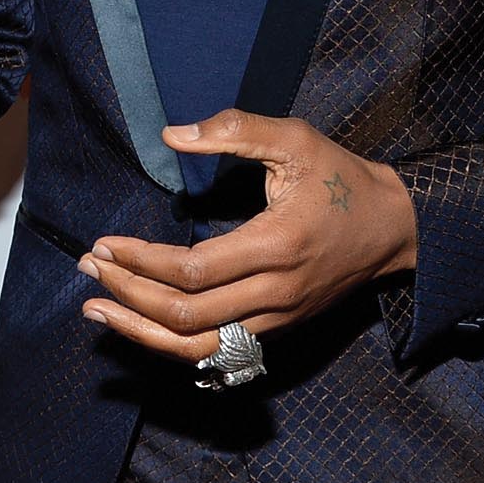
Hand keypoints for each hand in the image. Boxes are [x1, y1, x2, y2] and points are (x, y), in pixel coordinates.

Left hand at [77, 111, 417, 363]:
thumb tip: (172, 134)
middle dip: (128, 294)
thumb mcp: (296, 139)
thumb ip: (235, 130)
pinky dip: (173, 345)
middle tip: (88, 268)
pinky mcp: (277, 330)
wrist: (394, 228)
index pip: (193, 270)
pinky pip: (217, 352)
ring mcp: (277, 319)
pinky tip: (140, 327)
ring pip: (199, 347)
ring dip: (141, 332)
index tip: (104, 245)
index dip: (141, 262)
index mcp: (276, 246)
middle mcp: (276, 293)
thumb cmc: (342, 179)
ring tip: (97, 309)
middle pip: (187, 315)